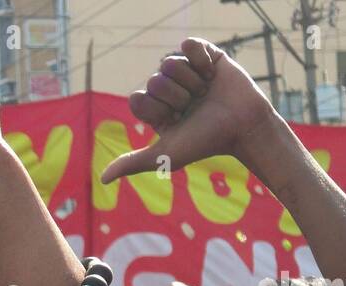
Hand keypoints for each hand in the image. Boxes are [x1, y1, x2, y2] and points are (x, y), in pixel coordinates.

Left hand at [101, 39, 278, 183]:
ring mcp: (186, 72)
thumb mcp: (166, 155)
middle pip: (154, 80)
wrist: (243, 126)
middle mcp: (169, 90)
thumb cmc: (206, 142)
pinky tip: (211, 73)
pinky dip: (200, 59)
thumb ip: (132, 162)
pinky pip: (188, 45)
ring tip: (205, 92)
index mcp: (156, 110)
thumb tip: (102, 179)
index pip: (137, 98)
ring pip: (169, 62)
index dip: (155, 109)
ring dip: (189, 80)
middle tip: (194, 106)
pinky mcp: (205, 56)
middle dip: (175, 96)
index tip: (174, 120)